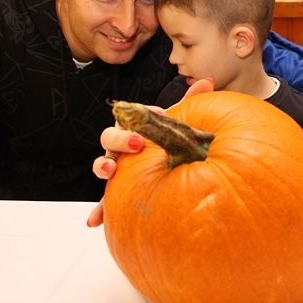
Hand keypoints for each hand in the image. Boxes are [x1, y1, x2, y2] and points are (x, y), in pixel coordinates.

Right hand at [86, 77, 214, 226]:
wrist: (172, 162)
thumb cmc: (173, 140)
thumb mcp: (180, 123)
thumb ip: (190, 102)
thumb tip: (207, 81)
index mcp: (135, 126)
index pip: (130, 115)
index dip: (139, 114)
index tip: (158, 113)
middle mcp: (122, 145)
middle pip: (110, 137)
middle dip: (120, 138)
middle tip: (138, 143)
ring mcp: (118, 168)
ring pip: (102, 164)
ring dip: (102, 167)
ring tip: (109, 172)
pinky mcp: (118, 191)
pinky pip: (104, 201)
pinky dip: (99, 210)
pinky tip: (94, 221)